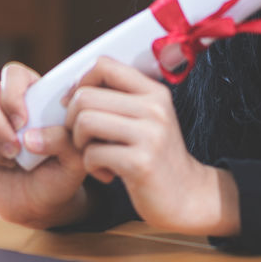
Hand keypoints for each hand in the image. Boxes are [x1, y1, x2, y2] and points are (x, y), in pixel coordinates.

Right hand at [0, 62, 89, 228]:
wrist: (38, 204)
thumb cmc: (60, 175)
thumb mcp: (74, 159)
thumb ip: (63, 140)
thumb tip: (28, 136)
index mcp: (35, 95)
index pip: (14, 74)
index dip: (12, 94)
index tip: (23, 122)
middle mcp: (8, 102)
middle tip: (14, 150)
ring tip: (12, 161)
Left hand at [65, 56, 240, 236]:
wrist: (188, 196)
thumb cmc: (155, 156)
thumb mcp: (147, 119)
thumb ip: (119, 99)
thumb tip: (72, 90)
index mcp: (154, 91)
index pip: (104, 65)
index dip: (80, 83)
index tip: (76, 104)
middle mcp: (155, 107)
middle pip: (85, 96)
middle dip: (72, 119)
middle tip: (83, 138)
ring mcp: (150, 135)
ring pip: (85, 122)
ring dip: (79, 143)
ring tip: (94, 154)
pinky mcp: (141, 163)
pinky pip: (92, 153)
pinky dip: (91, 166)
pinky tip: (107, 174)